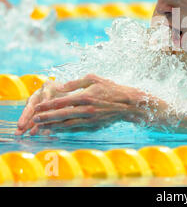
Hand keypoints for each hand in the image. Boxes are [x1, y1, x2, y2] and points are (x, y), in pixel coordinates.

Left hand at [17, 74, 147, 135]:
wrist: (128, 103)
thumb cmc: (110, 88)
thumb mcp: (94, 79)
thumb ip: (75, 83)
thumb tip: (60, 87)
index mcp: (85, 96)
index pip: (62, 101)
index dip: (48, 105)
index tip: (37, 108)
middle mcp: (87, 109)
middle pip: (62, 115)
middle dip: (46, 118)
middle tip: (34, 120)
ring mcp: (91, 119)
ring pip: (68, 124)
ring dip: (53, 126)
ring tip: (42, 127)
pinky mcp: (94, 126)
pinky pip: (77, 129)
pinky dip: (65, 130)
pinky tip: (57, 130)